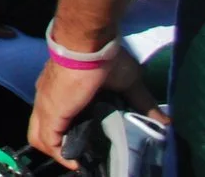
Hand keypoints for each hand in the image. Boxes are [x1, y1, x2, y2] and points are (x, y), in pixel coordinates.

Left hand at [29, 47, 161, 167]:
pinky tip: (75, 161)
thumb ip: (143, 104)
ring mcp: (46, 104)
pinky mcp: (50, 110)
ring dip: (58, 151)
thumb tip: (165, 124)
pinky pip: (47, 139)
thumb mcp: (128, 82)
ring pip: (39, 136)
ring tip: (78, 158)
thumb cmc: (105, 57)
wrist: (88, 43)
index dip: (67, 134)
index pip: (57, 119)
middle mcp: (48, 98)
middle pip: (42, 129)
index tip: (86, 145)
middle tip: (81, 153)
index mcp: (63, 92)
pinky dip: (59, 153)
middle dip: (59, 146)